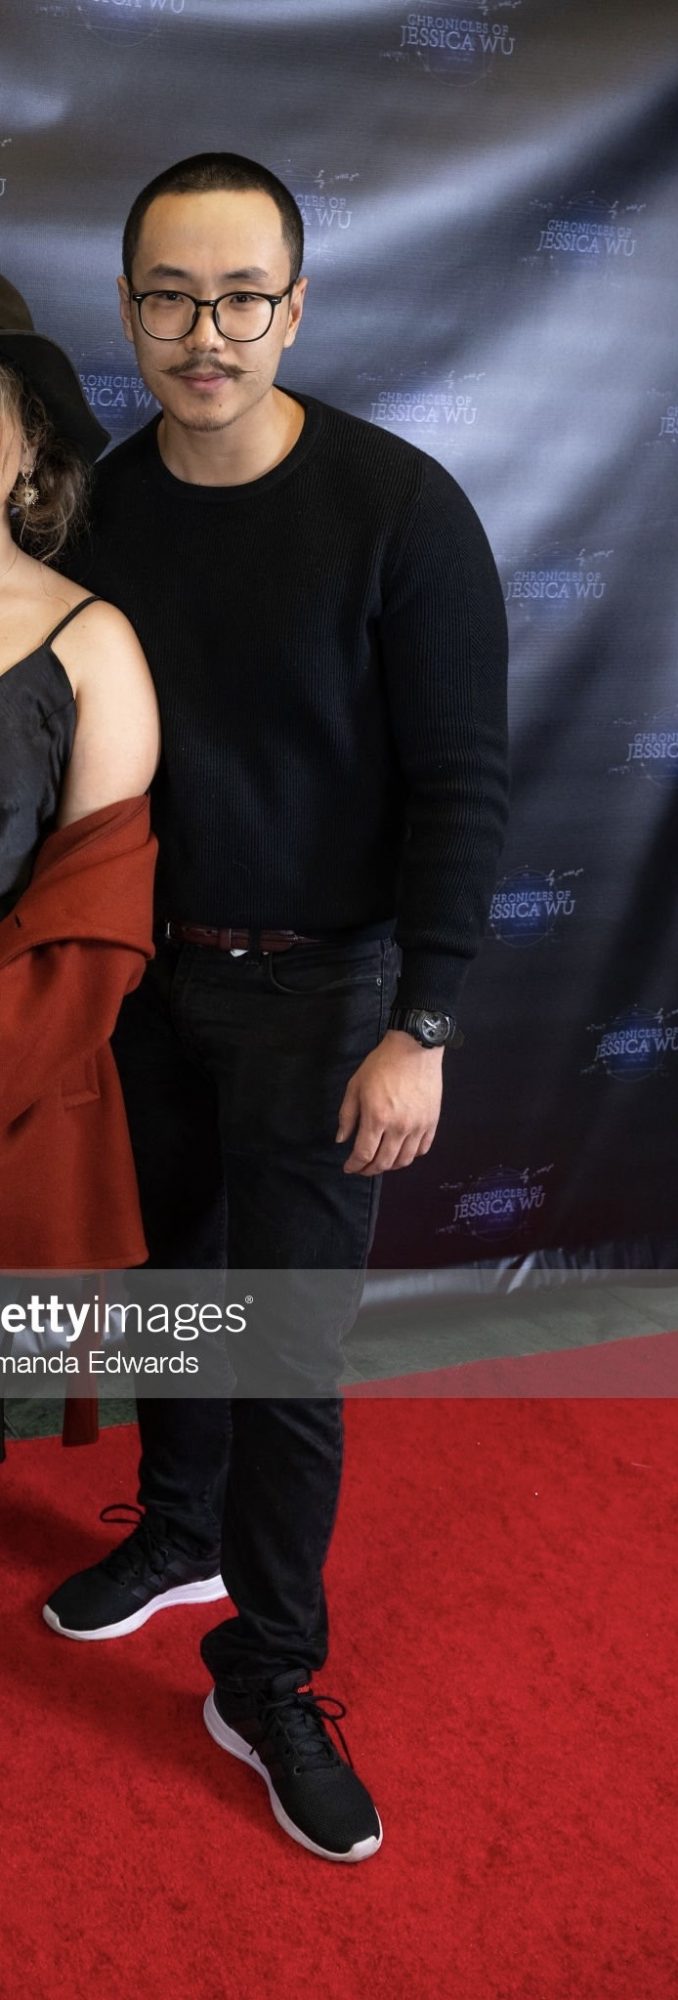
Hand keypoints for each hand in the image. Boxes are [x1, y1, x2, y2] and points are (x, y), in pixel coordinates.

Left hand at [335, 1029, 443, 1174]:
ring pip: (404, 1160)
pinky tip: (401, 1151)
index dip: (354, 1165)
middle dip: (369, 1170)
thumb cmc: (382, 1064)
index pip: (364, 1154)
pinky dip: (410, 1156)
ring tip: (381, 1162)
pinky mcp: (432, 1122)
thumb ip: (347, 1115)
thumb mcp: (356, 1086)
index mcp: (377, 1118)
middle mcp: (399, 1127)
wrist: (414, 1048)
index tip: (349, 1167)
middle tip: (362, 1168)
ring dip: (390, 1166)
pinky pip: (422, 1149)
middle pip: (384, 1162)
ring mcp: (418, 1126)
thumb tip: (342, 1139)